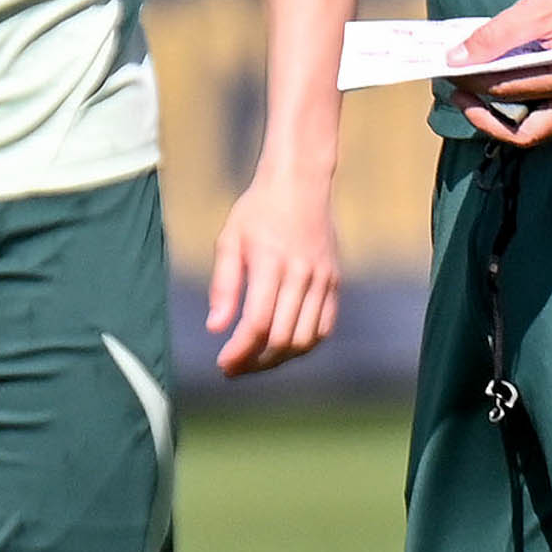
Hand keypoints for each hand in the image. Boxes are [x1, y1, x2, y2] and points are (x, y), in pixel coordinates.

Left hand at [203, 172, 341, 375]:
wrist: (301, 182)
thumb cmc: (258, 210)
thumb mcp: (229, 239)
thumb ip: (224, 285)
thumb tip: (216, 328)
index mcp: (271, 263)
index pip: (258, 323)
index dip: (240, 351)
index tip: (223, 364)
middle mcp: (302, 274)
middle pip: (283, 338)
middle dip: (256, 362)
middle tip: (234, 368)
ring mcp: (323, 279)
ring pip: (306, 339)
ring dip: (279, 359)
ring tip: (255, 361)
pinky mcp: (335, 282)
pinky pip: (325, 327)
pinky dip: (304, 345)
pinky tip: (282, 347)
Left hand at [454, 0, 551, 149]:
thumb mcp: (537, 6)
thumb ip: (495, 36)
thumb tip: (458, 58)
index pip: (507, 92)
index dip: (471, 83)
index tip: (449, 72)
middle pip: (528, 134)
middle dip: (487, 120)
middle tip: (460, 97)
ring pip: (544, 130)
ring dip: (509, 119)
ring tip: (481, 96)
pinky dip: (533, 108)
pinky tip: (513, 90)